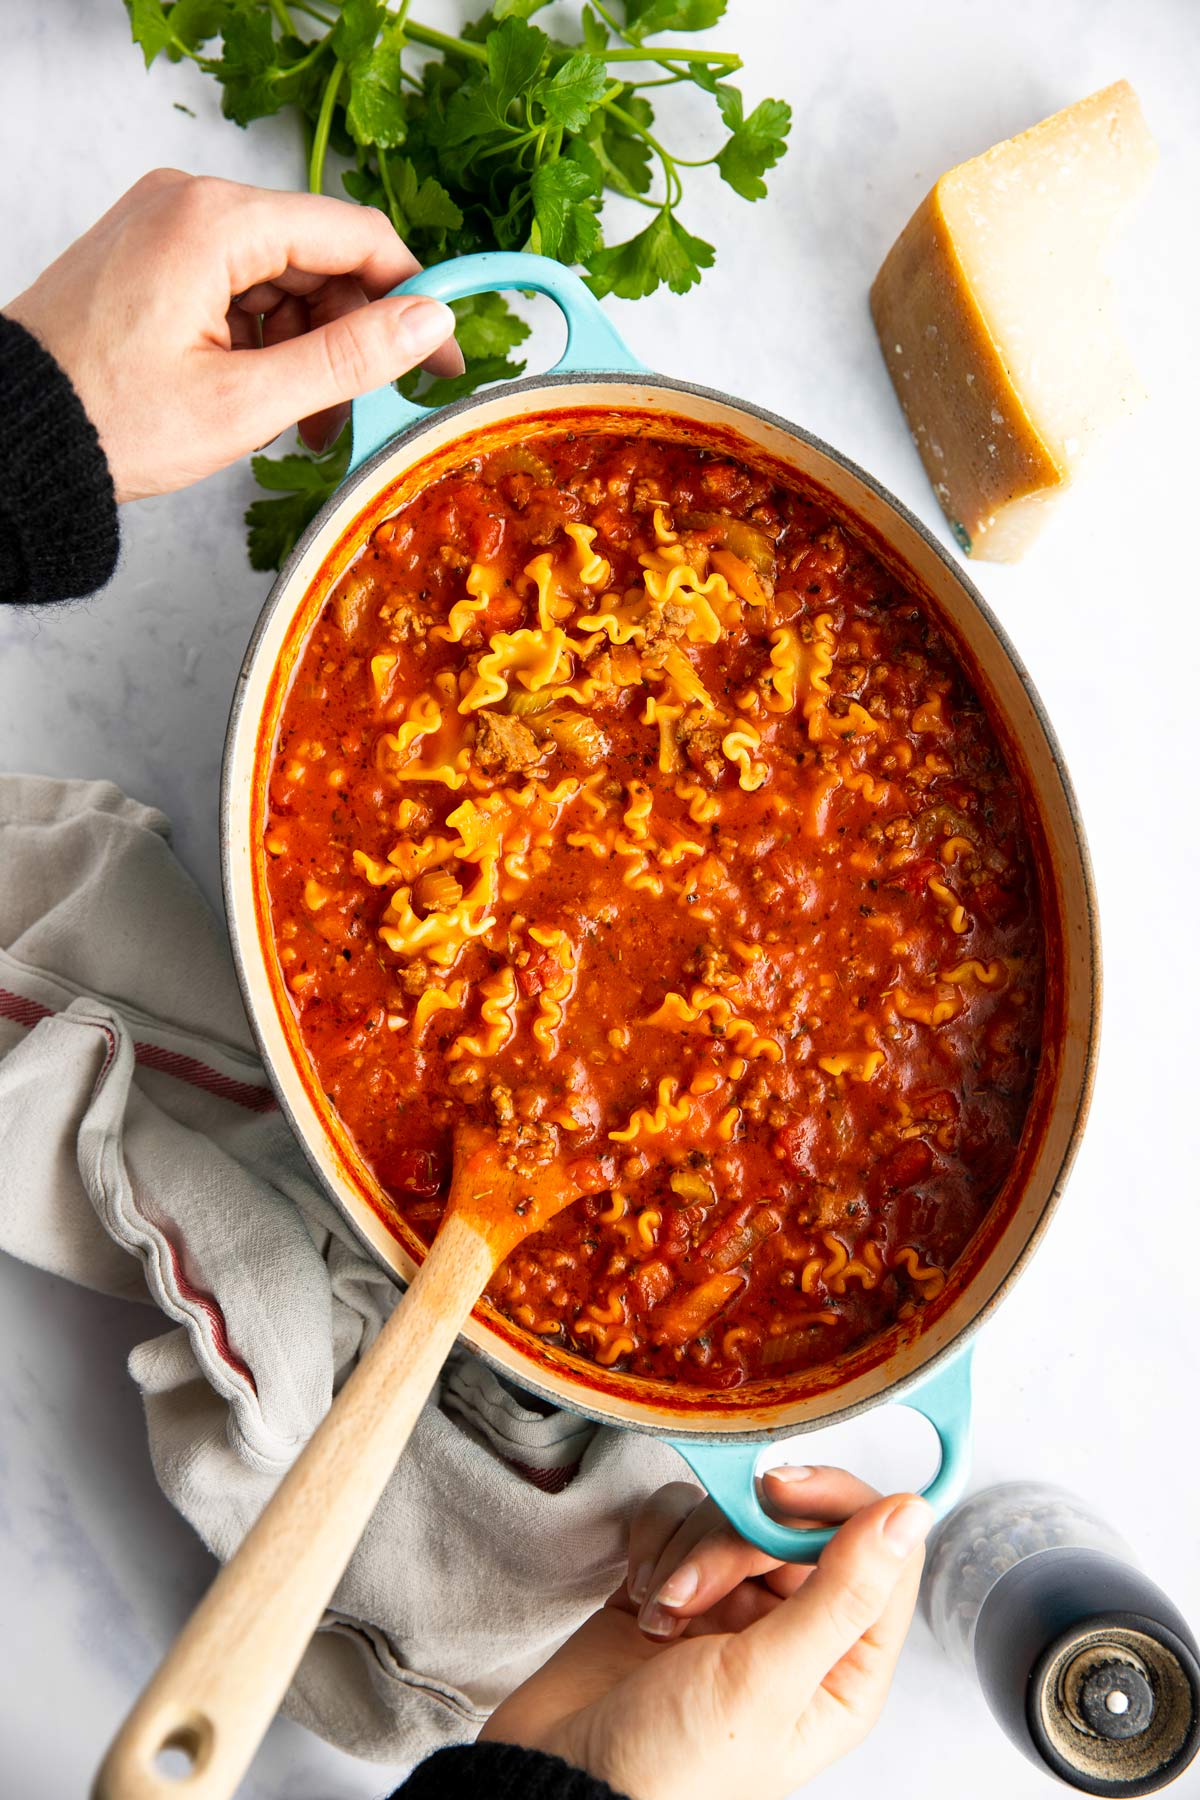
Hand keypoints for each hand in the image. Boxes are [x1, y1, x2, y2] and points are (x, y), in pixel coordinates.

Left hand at [3, 169, 460, 501]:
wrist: (13, 437)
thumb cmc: (109, 419)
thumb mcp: (246, 401)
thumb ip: (349, 358)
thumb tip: (432, 322)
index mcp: (214, 220)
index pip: (354, 236)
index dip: (413, 297)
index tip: (445, 357)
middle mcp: (190, 203)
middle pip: (318, 258)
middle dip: (349, 337)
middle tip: (361, 412)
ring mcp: (168, 226)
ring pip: (282, 279)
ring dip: (307, 350)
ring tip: (302, 425)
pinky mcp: (155, 257)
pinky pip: (239, 289)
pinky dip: (265, 344)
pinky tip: (264, 400)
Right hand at [482, 1466, 930, 1799]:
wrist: (559, 1773)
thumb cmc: (669, 1767)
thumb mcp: (766, 1682)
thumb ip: (842, 1592)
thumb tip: (910, 1514)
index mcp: (842, 1668)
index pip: (879, 1551)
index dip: (836, 1505)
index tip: (780, 1490)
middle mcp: (795, 1631)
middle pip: (798, 1523)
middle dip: (737, 1541)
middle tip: (698, 1583)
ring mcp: (734, 1606)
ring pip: (735, 1515)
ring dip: (689, 1552)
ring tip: (662, 1610)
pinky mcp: (677, 1584)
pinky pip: (682, 1518)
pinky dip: (657, 1546)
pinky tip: (642, 1598)